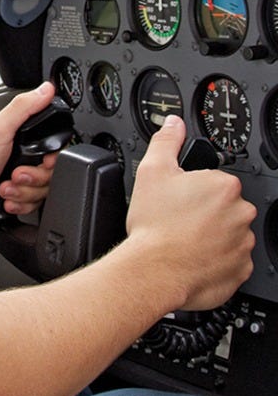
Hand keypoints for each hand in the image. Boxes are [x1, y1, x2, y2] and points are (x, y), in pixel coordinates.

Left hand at [0, 82, 58, 224]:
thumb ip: (23, 107)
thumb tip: (45, 89)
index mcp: (21, 136)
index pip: (55, 147)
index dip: (52, 158)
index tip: (43, 161)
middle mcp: (24, 156)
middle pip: (52, 172)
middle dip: (33, 177)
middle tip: (15, 173)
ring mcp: (22, 177)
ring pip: (43, 191)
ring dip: (24, 191)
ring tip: (6, 185)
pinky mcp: (19, 196)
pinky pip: (34, 205)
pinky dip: (20, 203)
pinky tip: (6, 196)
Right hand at [126, 114, 255, 310]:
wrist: (154, 271)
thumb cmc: (154, 227)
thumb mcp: (151, 171)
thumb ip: (166, 141)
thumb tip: (174, 124)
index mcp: (224, 186)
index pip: (215, 180)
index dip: (193, 189)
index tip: (179, 199)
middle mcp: (240, 213)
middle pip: (224, 206)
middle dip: (204, 211)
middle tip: (178, 218)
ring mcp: (243, 243)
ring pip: (229, 233)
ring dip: (211, 235)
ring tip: (183, 239)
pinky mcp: (240, 270)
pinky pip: (231, 260)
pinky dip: (215, 259)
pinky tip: (192, 257)